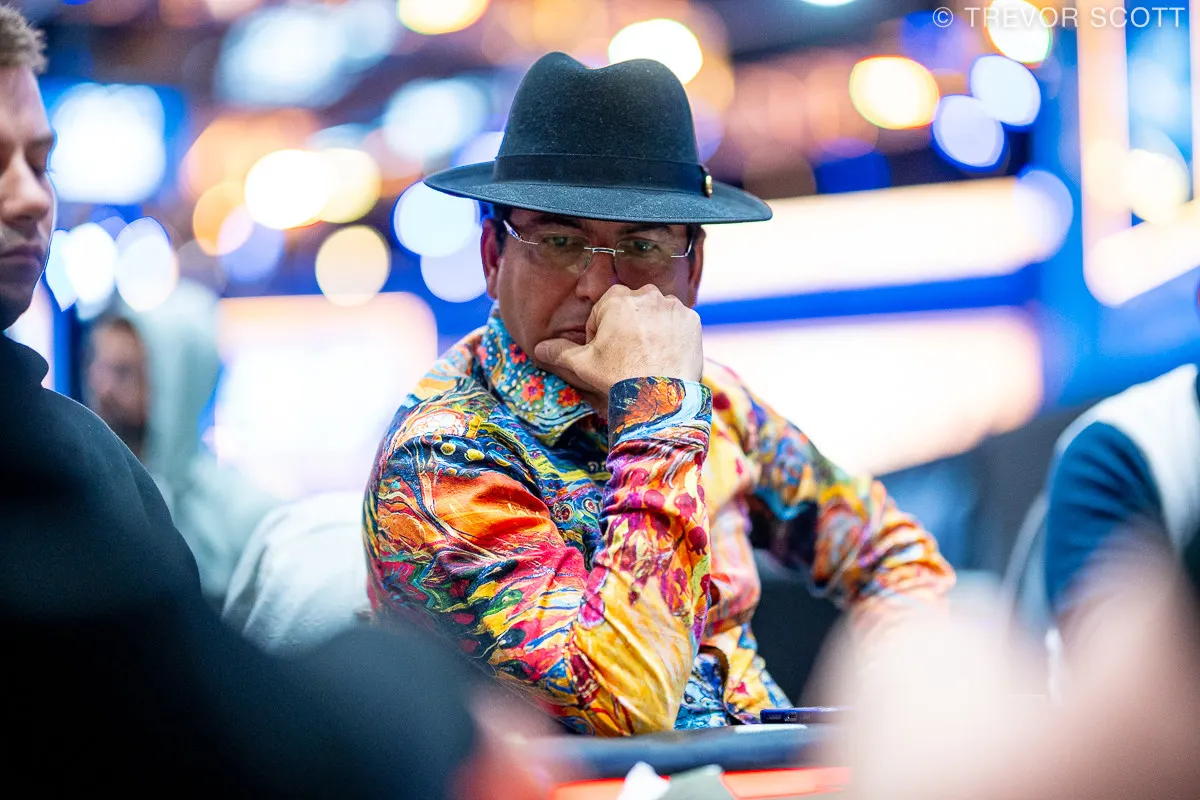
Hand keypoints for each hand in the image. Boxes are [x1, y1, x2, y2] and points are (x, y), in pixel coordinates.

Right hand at [533, 285, 703, 401]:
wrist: (659, 394)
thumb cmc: (618, 375)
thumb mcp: (583, 363)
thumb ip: (559, 351)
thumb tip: (539, 349)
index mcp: (617, 299)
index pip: (604, 311)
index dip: (601, 334)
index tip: (606, 353)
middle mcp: (647, 295)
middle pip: (632, 309)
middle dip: (628, 327)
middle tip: (627, 357)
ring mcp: (673, 306)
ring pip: (657, 314)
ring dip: (651, 329)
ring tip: (648, 358)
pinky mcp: (693, 320)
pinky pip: (678, 324)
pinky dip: (673, 336)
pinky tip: (666, 356)